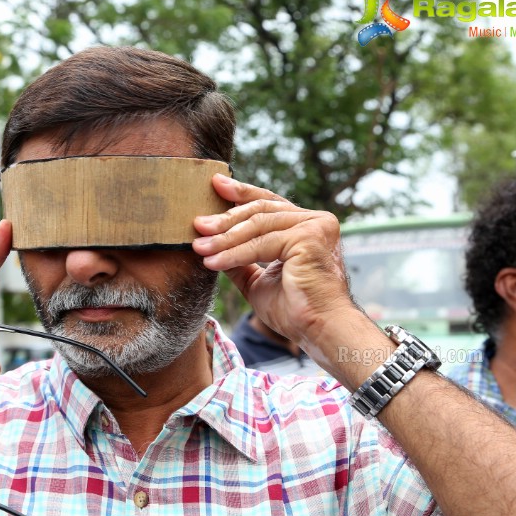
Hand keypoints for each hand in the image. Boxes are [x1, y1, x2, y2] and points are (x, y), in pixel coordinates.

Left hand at [192, 175, 356, 347]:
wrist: (318, 330)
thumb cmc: (294, 310)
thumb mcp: (258, 280)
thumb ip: (240, 260)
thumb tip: (211, 247)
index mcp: (306, 226)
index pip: (268, 204)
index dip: (241, 194)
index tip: (215, 185)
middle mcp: (314, 221)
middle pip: (261, 211)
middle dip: (225, 218)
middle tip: (197, 225)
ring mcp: (315, 226)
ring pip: (258, 225)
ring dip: (224, 238)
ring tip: (199, 247)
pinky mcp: (310, 238)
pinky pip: (262, 243)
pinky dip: (234, 253)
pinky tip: (213, 262)